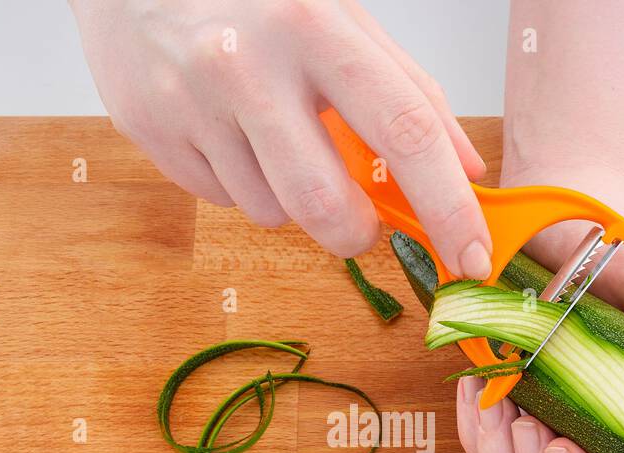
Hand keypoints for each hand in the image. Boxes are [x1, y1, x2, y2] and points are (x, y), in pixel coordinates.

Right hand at [70, 0, 492, 274]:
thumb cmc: (256, 1)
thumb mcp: (340, 19)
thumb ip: (408, 90)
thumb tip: (465, 169)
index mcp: (314, 24)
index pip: (405, 130)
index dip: (448, 206)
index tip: (472, 257)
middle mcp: (249, 63)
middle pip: (325, 203)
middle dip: (355, 233)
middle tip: (358, 221)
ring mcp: (192, 101)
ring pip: (271, 213)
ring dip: (289, 199)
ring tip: (271, 139)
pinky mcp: (151, 131)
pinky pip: (224, 201)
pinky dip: (242, 184)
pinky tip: (228, 133)